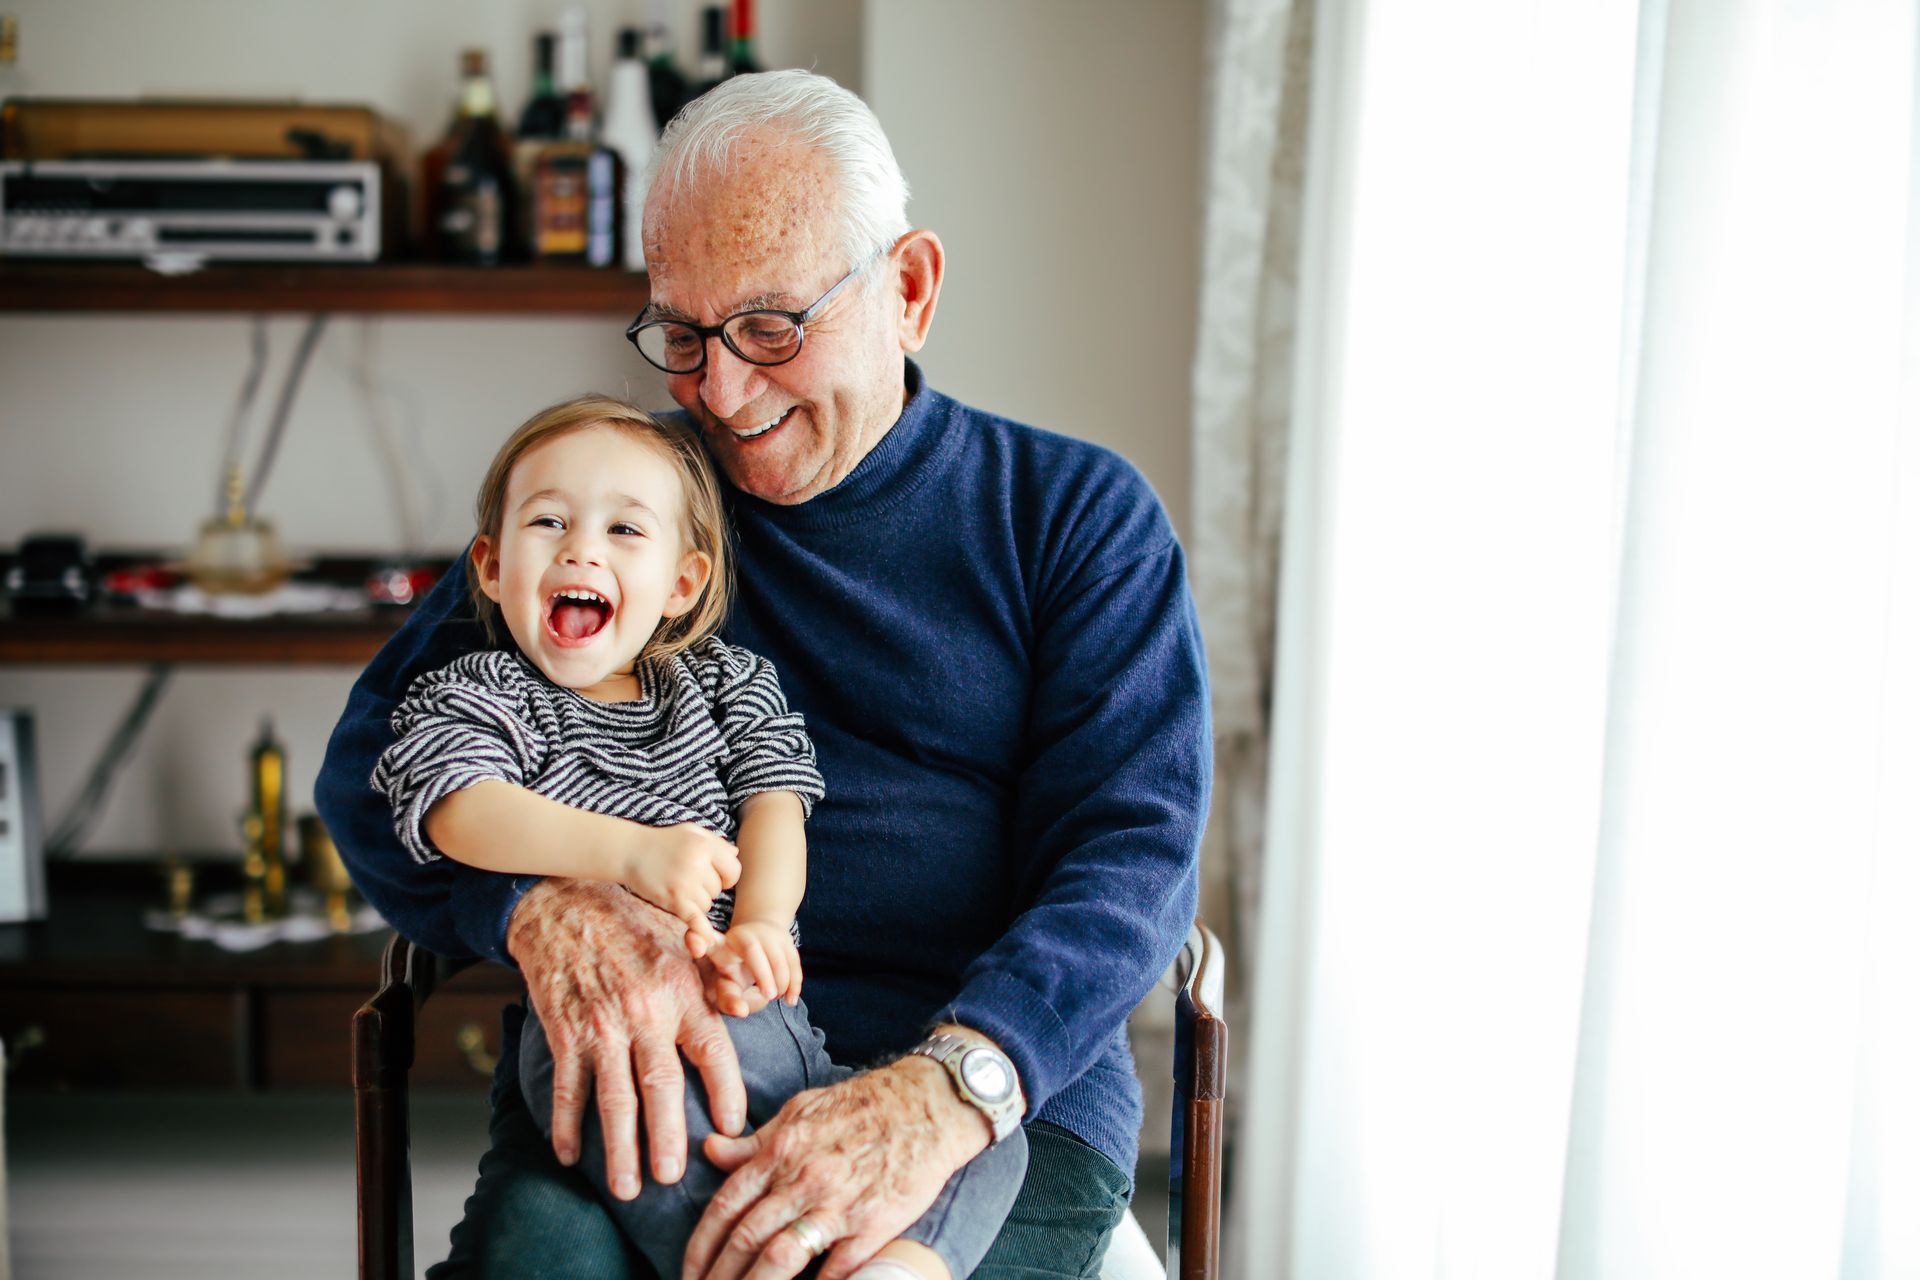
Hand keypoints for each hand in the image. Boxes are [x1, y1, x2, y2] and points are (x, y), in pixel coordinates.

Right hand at [506, 878, 747, 1199]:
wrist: (567, 904)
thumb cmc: (636, 926)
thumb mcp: (685, 943)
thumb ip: (717, 978)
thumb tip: (751, 1002)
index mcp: (682, 992)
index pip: (713, 1051)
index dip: (726, 1093)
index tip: (732, 1130)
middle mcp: (645, 1011)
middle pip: (660, 1086)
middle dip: (666, 1138)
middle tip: (672, 1179)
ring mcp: (601, 1025)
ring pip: (614, 1098)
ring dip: (619, 1148)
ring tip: (627, 1188)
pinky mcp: (566, 1030)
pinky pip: (568, 1086)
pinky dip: (566, 1124)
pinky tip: (570, 1156)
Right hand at [622, 822, 739, 944]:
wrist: (629, 852)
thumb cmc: (662, 841)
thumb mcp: (691, 832)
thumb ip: (716, 842)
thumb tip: (735, 855)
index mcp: (705, 846)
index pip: (734, 870)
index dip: (726, 876)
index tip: (715, 876)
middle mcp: (698, 864)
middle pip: (718, 890)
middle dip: (706, 888)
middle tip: (685, 878)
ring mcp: (686, 884)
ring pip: (706, 905)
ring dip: (695, 902)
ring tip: (677, 887)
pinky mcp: (674, 900)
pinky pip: (696, 920)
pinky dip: (701, 931)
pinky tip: (706, 940)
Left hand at [681, 1056, 988, 1279]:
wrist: (928, 1103)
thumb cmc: (863, 1105)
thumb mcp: (801, 1110)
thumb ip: (755, 1140)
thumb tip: (710, 1151)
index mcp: (781, 1150)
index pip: (726, 1206)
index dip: (701, 1247)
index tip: (688, 1272)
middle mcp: (803, 1178)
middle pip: (746, 1239)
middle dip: (719, 1277)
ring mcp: (838, 1204)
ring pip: (781, 1257)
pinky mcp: (873, 1224)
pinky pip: (836, 1269)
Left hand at [705, 919, 801, 1016]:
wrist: (759, 933)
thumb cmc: (736, 966)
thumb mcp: (726, 979)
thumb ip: (728, 998)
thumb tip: (742, 1010)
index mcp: (720, 944)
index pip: (709, 944)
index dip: (698, 942)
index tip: (702, 957)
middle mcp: (743, 935)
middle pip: (752, 950)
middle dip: (762, 974)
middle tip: (768, 997)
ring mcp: (766, 934)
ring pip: (776, 956)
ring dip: (780, 980)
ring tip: (777, 998)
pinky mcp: (785, 939)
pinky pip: (792, 960)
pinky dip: (794, 982)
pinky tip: (790, 999)